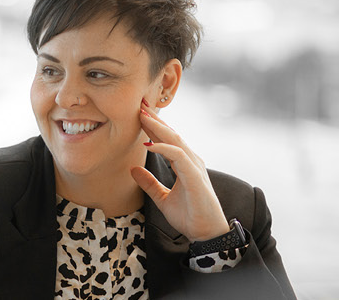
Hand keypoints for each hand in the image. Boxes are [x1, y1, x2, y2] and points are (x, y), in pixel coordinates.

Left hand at [127, 99, 229, 241]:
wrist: (205, 234)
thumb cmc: (189, 216)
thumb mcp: (162, 198)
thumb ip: (150, 183)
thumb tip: (133, 170)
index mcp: (185, 164)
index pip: (167, 140)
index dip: (152, 126)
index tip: (137, 113)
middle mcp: (191, 162)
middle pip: (171, 134)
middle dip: (154, 119)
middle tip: (138, 104)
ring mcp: (195, 168)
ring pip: (175, 141)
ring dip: (157, 128)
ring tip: (141, 116)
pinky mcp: (195, 177)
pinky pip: (179, 157)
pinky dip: (164, 149)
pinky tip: (149, 144)